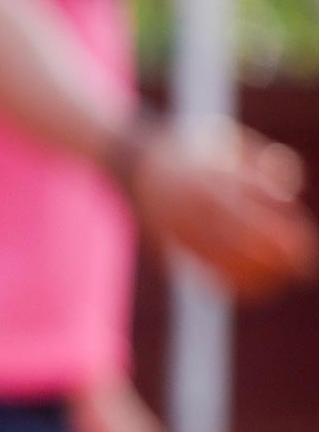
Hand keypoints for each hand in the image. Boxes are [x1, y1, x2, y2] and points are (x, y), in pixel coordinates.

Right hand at [130, 119, 317, 300]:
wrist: (131, 159)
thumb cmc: (191, 150)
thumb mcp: (230, 143)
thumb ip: (264, 164)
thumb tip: (290, 194)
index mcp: (215, 173)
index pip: (261, 205)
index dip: (286, 228)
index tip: (306, 246)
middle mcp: (196, 199)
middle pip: (244, 233)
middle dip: (275, 255)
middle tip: (301, 270)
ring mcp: (177, 221)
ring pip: (220, 254)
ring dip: (252, 273)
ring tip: (276, 286)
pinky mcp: (164, 241)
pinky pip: (196, 264)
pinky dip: (223, 279)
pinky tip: (244, 288)